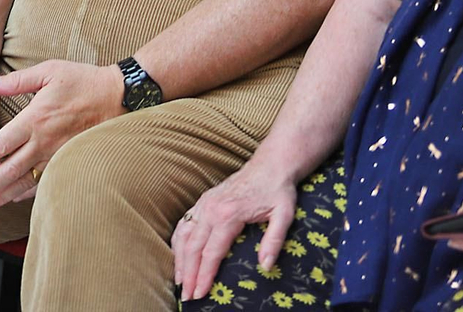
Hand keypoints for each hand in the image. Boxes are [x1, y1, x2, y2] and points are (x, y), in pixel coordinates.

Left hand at [0, 60, 123, 213]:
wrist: (120, 97)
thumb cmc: (84, 81)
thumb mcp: (49, 71)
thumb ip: (16, 81)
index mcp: (35, 119)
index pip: (2, 145)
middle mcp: (44, 142)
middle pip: (10, 170)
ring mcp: (57, 155)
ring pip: (25, 181)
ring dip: (3, 196)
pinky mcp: (68, 162)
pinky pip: (44, 182)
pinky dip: (27, 194)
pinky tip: (12, 199)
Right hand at [171, 161, 299, 300]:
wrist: (270, 165)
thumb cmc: (278, 191)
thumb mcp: (284, 215)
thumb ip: (274, 241)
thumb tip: (265, 265)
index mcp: (228, 215)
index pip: (211, 253)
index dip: (204, 276)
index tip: (200, 294)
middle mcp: (210, 209)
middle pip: (193, 247)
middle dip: (188, 273)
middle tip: (187, 296)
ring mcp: (203, 204)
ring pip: (184, 235)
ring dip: (179, 259)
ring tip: (179, 280)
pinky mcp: (202, 201)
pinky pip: (184, 224)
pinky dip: (178, 242)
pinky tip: (179, 255)